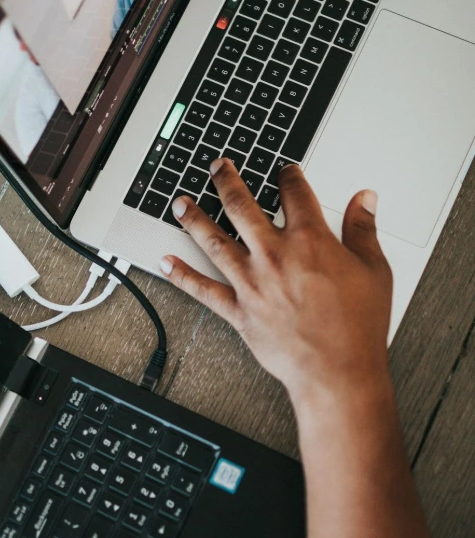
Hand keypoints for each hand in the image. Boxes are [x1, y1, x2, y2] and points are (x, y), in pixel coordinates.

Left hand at [160, 160, 392, 411]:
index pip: (293, 192)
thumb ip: (363, 230)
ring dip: (193, 218)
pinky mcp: (239, 311)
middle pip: (241, 206)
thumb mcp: (373, 270)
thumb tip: (365, 200)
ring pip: (213, 240)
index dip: (287, 175)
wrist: (337, 370)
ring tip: (180, 202)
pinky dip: (181, 275)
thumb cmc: (357, 326)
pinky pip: (202, 289)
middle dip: (226, 181)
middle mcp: (274, 255)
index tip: (283, 170)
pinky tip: (165, 262)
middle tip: (216, 167)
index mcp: (310, 240)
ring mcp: (252, 282)